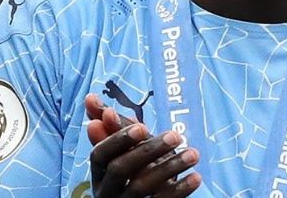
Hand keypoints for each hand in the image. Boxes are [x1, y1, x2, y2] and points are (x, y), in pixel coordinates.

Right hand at [84, 94, 201, 197]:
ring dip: (169, 167)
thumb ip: (112, 127)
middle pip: (120, 170)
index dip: (118, 140)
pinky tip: (196, 177)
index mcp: (100, 172)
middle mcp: (107, 190)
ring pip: (141, 188)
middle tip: (175, 135)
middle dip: (147, 150)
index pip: (99, 154)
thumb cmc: (133, 172)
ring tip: (193, 153)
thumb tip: (91, 97)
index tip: (142, 126)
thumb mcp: (124, 150)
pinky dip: (179, 190)